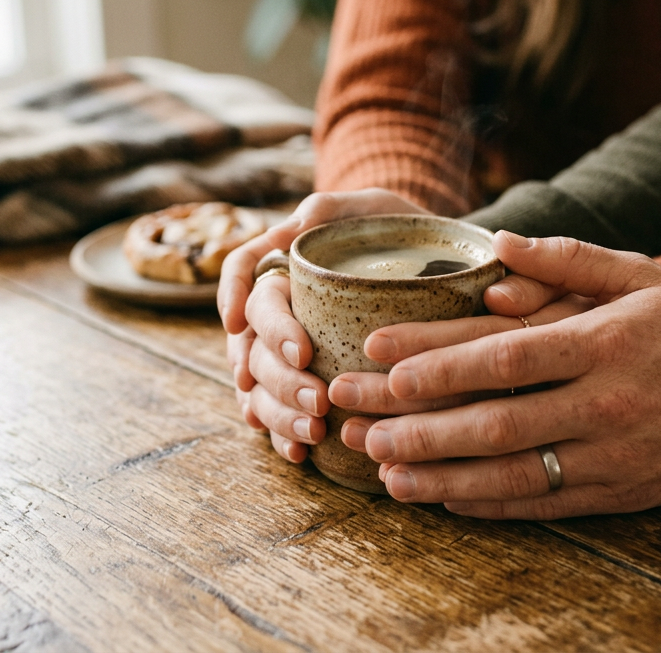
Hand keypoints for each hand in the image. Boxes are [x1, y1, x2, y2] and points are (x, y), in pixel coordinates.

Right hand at [218, 189, 427, 461]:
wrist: (427, 259)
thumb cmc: (392, 228)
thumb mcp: (367, 207)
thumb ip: (328, 209)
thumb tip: (295, 227)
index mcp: (281, 264)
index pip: (243, 276)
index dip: (232, 298)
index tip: (241, 323)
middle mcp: (276, 311)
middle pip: (253, 344)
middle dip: (279, 376)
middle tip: (316, 396)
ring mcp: (286, 351)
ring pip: (259, 387)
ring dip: (279, 413)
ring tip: (313, 433)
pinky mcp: (307, 381)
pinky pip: (279, 413)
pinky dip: (283, 436)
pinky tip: (299, 454)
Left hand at [337, 232, 660, 518]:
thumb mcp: (640, 275)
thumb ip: (567, 258)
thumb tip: (497, 244)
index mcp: (604, 343)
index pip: (506, 355)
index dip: (438, 360)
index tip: (379, 359)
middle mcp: (605, 404)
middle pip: (494, 420)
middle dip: (415, 423)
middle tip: (354, 418)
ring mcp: (611, 457)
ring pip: (509, 472)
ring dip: (437, 473)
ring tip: (381, 468)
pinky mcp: (618, 494)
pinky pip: (541, 504)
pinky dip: (486, 504)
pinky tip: (440, 496)